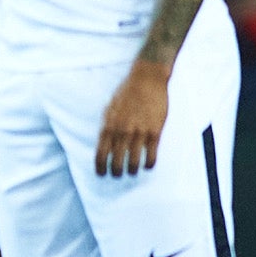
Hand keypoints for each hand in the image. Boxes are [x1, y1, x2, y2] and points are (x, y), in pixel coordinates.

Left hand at [97, 59, 168, 177]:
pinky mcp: (155, 132)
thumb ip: (107, 126)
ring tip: (131, 172)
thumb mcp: (109, 109)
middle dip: (116, 172)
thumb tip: (104, 143)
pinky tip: (148, 166)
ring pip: (134, 161)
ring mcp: (139, 132)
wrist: (146, 80)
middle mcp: (122, 131)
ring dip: (132, 170)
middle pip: (117, 160)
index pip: (101, 153)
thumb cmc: (126, 93)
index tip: (101, 174)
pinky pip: (151, 154)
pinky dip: (149, 164)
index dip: (100, 167)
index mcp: (108, 126)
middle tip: (117, 176)